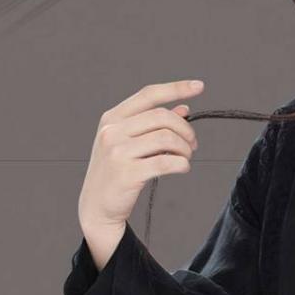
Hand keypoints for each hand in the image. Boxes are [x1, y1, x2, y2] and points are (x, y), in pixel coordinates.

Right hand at [78, 78, 203, 250]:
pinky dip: (181, 164)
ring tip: (186, 158)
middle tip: (193, 144)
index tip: (198, 87)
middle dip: (185, 129)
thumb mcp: (128, 144)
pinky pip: (165, 162)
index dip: (176, 88)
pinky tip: (182, 168)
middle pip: (162, 117)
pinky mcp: (127, 173)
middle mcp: (112, 131)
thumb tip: (183, 109)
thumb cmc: (115, 174)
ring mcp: (118, 152)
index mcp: (112, 118)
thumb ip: (153, 126)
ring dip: (184, 148)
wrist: (96, 207)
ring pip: (166, 139)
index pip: (148, 95)